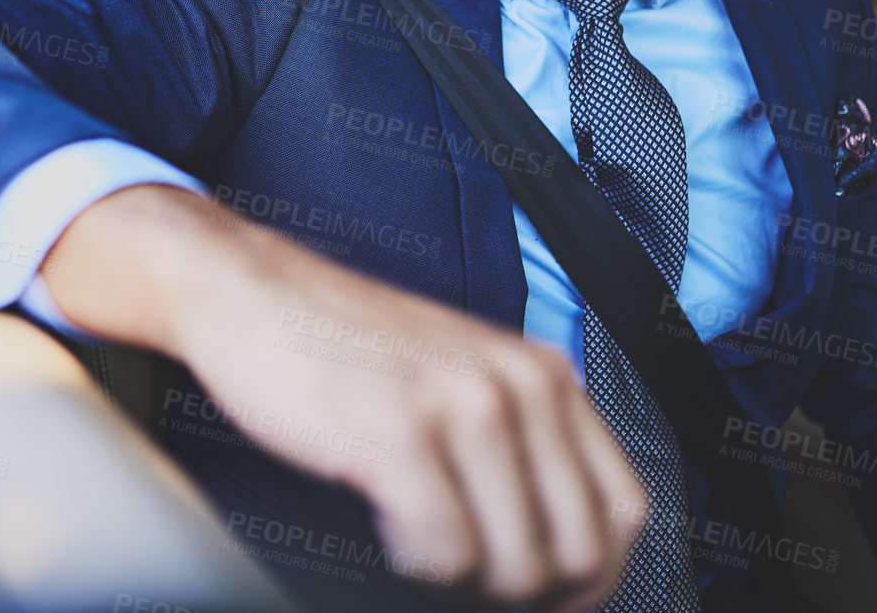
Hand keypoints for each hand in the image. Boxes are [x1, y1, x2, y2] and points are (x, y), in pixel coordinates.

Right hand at [43, 184, 646, 610]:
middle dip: (527, 592)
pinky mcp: (400, 434)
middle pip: (580, 552)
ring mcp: (463, 406)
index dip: (591, 577)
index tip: (543, 595)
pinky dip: (415, 567)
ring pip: (518, 567)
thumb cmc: (348, 347)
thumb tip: (558, 556)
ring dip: (467, 584)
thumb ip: (522, 442)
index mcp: (546, 373)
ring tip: (420, 541)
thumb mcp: (464, 377)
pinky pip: (445, 557)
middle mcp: (521, 384)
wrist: (252, 293)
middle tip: (471, 580)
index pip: (624, 511)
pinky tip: (386, 527)